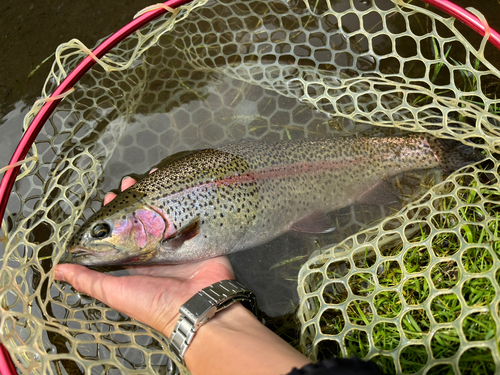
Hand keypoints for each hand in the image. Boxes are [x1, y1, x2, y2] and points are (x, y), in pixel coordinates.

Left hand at [55, 176, 233, 337]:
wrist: (196, 305)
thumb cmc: (153, 302)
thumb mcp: (114, 292)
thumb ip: (88, 280)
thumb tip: (58, 270)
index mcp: (138, 261)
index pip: (123, 232)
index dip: (115, 214)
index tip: (110, 196)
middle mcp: (157, 250)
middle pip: (145, 218)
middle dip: (136, 198)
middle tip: (129, 181)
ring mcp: (178, 242)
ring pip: (166, 212)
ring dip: (158, 194)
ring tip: (151, 174)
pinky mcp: (197, 237)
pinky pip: (190, 214)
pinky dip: (185, 198)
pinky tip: (179, 182)